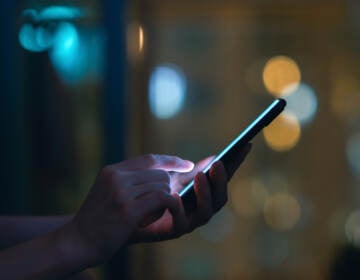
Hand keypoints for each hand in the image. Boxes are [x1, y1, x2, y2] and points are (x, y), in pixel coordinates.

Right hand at [59, 155, 193, 265]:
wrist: (77, 242)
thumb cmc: (98, 220)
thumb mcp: (110, 192)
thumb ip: (132, 181)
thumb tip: (165, 175)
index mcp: (112, 171)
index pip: (149, 158)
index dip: (171, 160)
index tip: (187, 164)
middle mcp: (116, 177)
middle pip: (160, 173)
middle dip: (168, 188)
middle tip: (165, 203)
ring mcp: (121, 192)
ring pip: (163, 185)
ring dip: (167, 199)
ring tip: (155, 213)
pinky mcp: (127, 209)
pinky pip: (163, 198)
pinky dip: (172, 204)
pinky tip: (169, 211)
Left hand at [131, 143, 251, 242]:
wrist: (126, 211)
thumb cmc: (149, 191)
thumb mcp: (170, 175)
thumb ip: (189, 169)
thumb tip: (213, 158)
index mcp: (201, 194)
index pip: (222, 179)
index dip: (235, 163)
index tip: (245, 145)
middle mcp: (199, 209)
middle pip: (220, 197)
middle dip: (221, 180)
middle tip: (218, 163)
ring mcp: (188, 221)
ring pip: (207, 211)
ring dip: (206, 193)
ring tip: (200, 175)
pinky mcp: (172, 231)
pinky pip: (182, 221)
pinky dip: (181, 208)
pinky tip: (176, 194)